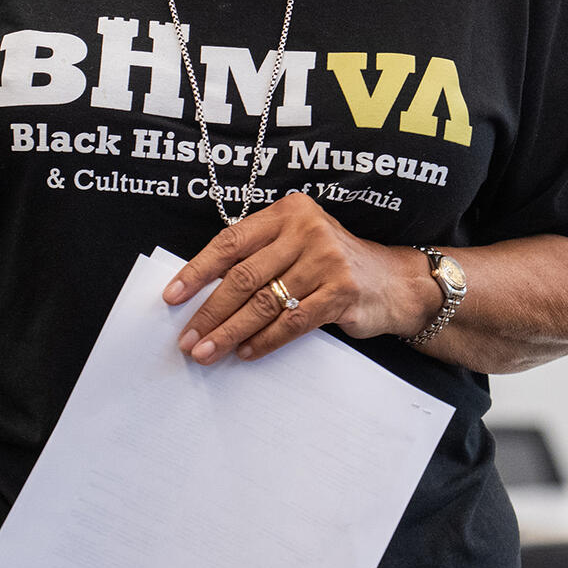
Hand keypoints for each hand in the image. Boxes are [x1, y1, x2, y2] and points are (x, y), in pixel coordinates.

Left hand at [163, 192, 437, 364]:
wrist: (395, 282)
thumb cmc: (335, 264)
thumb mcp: (299, 244)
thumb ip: (261, 256)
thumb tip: (203, 293)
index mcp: (288, 213)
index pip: (231, 241)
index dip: (197, 271)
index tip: (172, 297)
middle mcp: (307, 231)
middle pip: (244, 276)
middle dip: (210, 312)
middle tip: (186, 338)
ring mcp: (327, 260)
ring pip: (264, 303)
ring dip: (230, 332)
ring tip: (206, 352)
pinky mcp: (341, 292)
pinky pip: (292, 322)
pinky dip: (265, 341)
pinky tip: (246, 353)